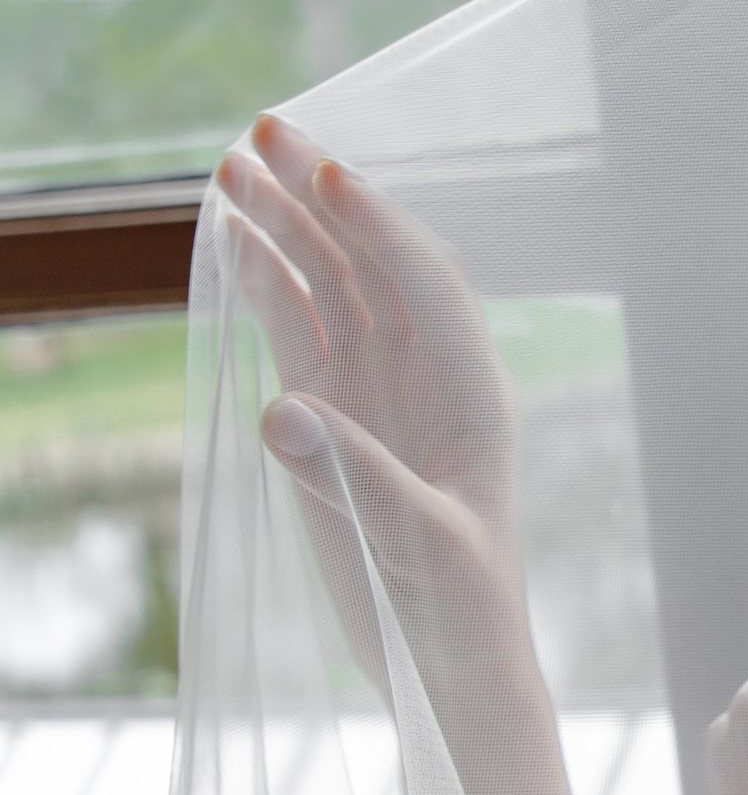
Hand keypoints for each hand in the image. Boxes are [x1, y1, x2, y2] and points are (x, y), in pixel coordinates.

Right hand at [219, 113, 529, 714]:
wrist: (446, 660)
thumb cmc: (457, 608)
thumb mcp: (418, 548)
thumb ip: (357, 479)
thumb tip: (279, 410)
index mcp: (470, 390)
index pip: (426, 285)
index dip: (380, 227)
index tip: (331, 176)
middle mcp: (426, 372)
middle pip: (371, 262)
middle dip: (320, 197)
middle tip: (262, 133)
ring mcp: (376, 385)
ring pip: (327, 283)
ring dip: (283, 224)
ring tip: (229, 167)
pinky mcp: (332, 409)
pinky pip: (297, 324)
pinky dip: (263, 278)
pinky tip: (229, 236)